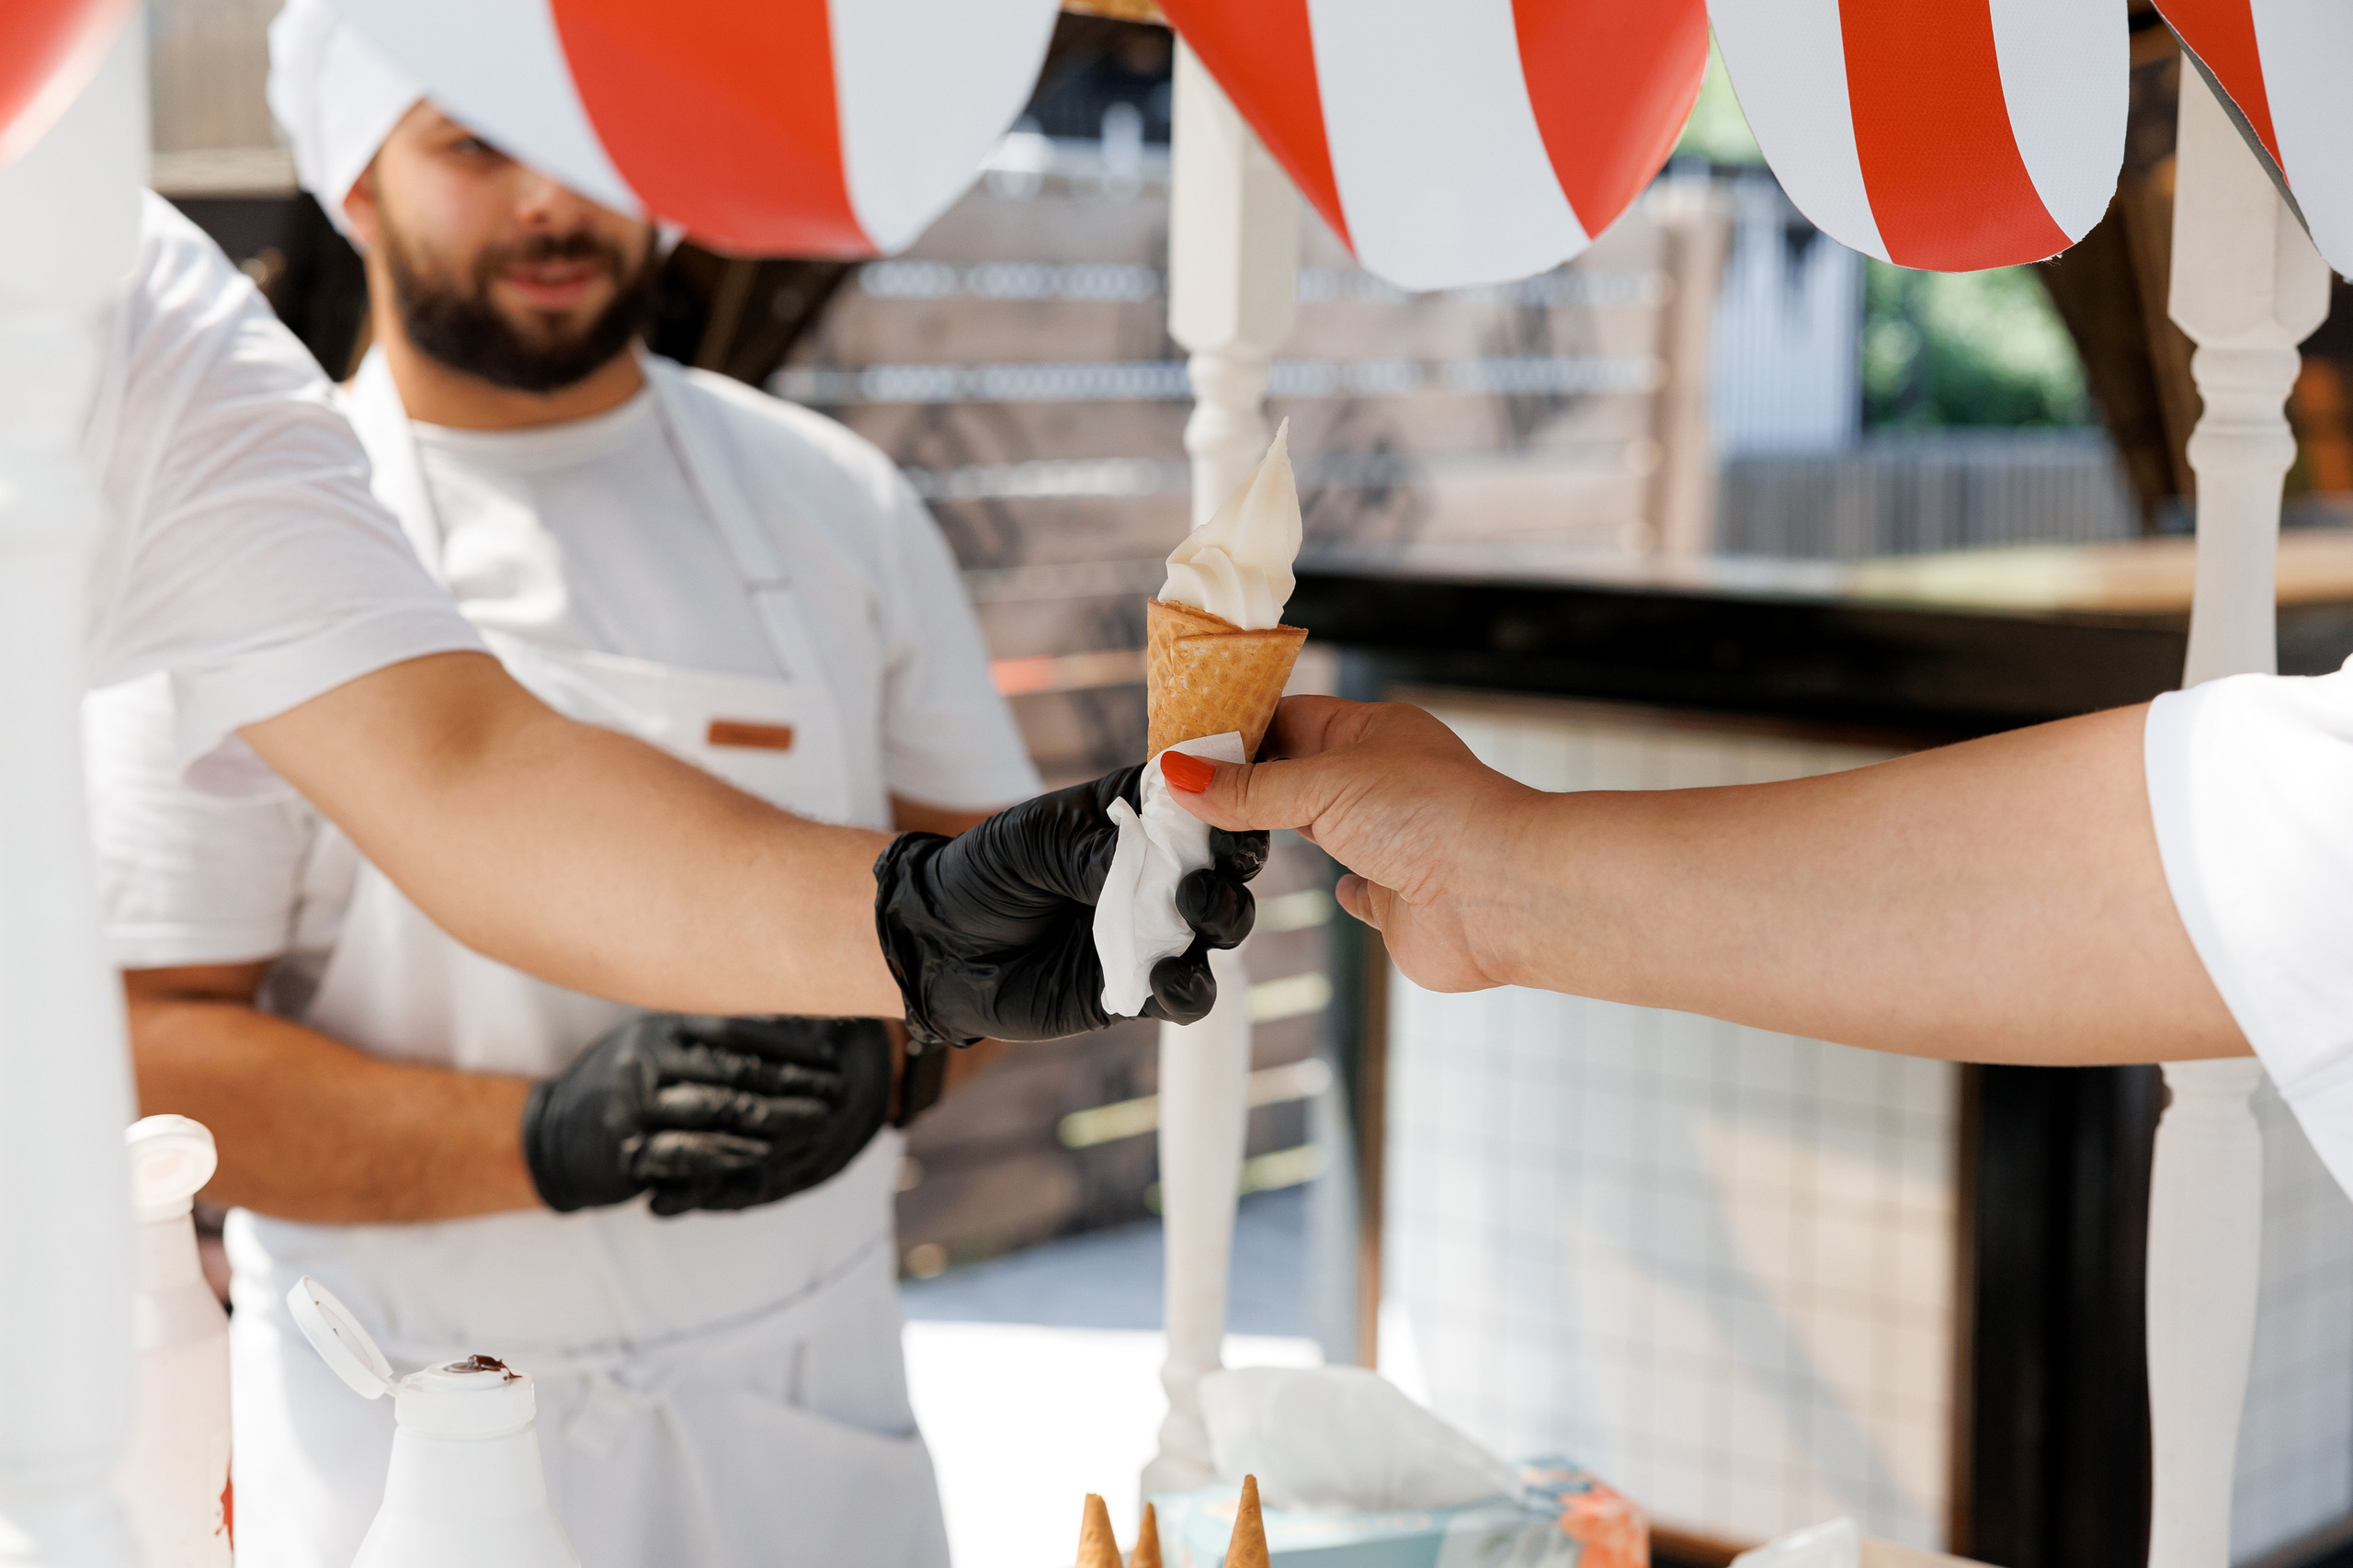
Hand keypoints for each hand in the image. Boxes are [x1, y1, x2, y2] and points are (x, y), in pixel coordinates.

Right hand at [523, 1012, 844, 1213]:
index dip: (786, 1044)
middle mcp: (650, 1058)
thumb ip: (712, 1040)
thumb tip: (787, 1023)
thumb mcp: (662, 1048)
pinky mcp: (626, 1146)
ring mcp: (636, 1103)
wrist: (553, 1133)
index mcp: (665, 1029)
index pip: (737, 1032)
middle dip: (793, 1082)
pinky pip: (684, 1150)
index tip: (830, 1056)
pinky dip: (727, 1153)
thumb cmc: (626, 1086)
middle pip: (735, 1070)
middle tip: (838, 1092)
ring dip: (773, 1117)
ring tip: (816, 1122)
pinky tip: (762, 1156)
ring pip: (717, 1108)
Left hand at [874, 766, 1265, 1045]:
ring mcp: (1157, 932)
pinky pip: (1189, 995)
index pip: (1207, 806)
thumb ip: (1098, 851)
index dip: (1231, 805)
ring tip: (1192, 911)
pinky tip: (1169, 977)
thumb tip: (1159, 862)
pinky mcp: (1142, 988)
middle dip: (1234, 867)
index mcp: (1142, 817)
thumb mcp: (1035, 842)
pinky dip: (1191, 988)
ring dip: (1223, 918)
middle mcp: (1161, 873)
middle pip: (1230, 867)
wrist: (941, 944)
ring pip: (1223, 928)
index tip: (1236, 805)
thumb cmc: (988, 871)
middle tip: (1206, 870)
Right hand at [1164, 697, 1537, 992]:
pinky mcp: (1401, 901)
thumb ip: (1250, 790)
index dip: (1239, 728)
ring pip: (1328, 830)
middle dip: (1250, 782)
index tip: (1184, 742)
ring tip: (1226, 831)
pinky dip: (1346, 891)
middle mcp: (1385, 784)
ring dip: (1287, 831)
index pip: (1290, 718)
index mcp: (1373, 734)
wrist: (1504, 895)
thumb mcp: (1323, 786)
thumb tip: (1180, 777)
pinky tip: (1336, 886)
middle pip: (1301, 775)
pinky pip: (1366, 892)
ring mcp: (1394, 844)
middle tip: (1184, 790)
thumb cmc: (1434, 817)